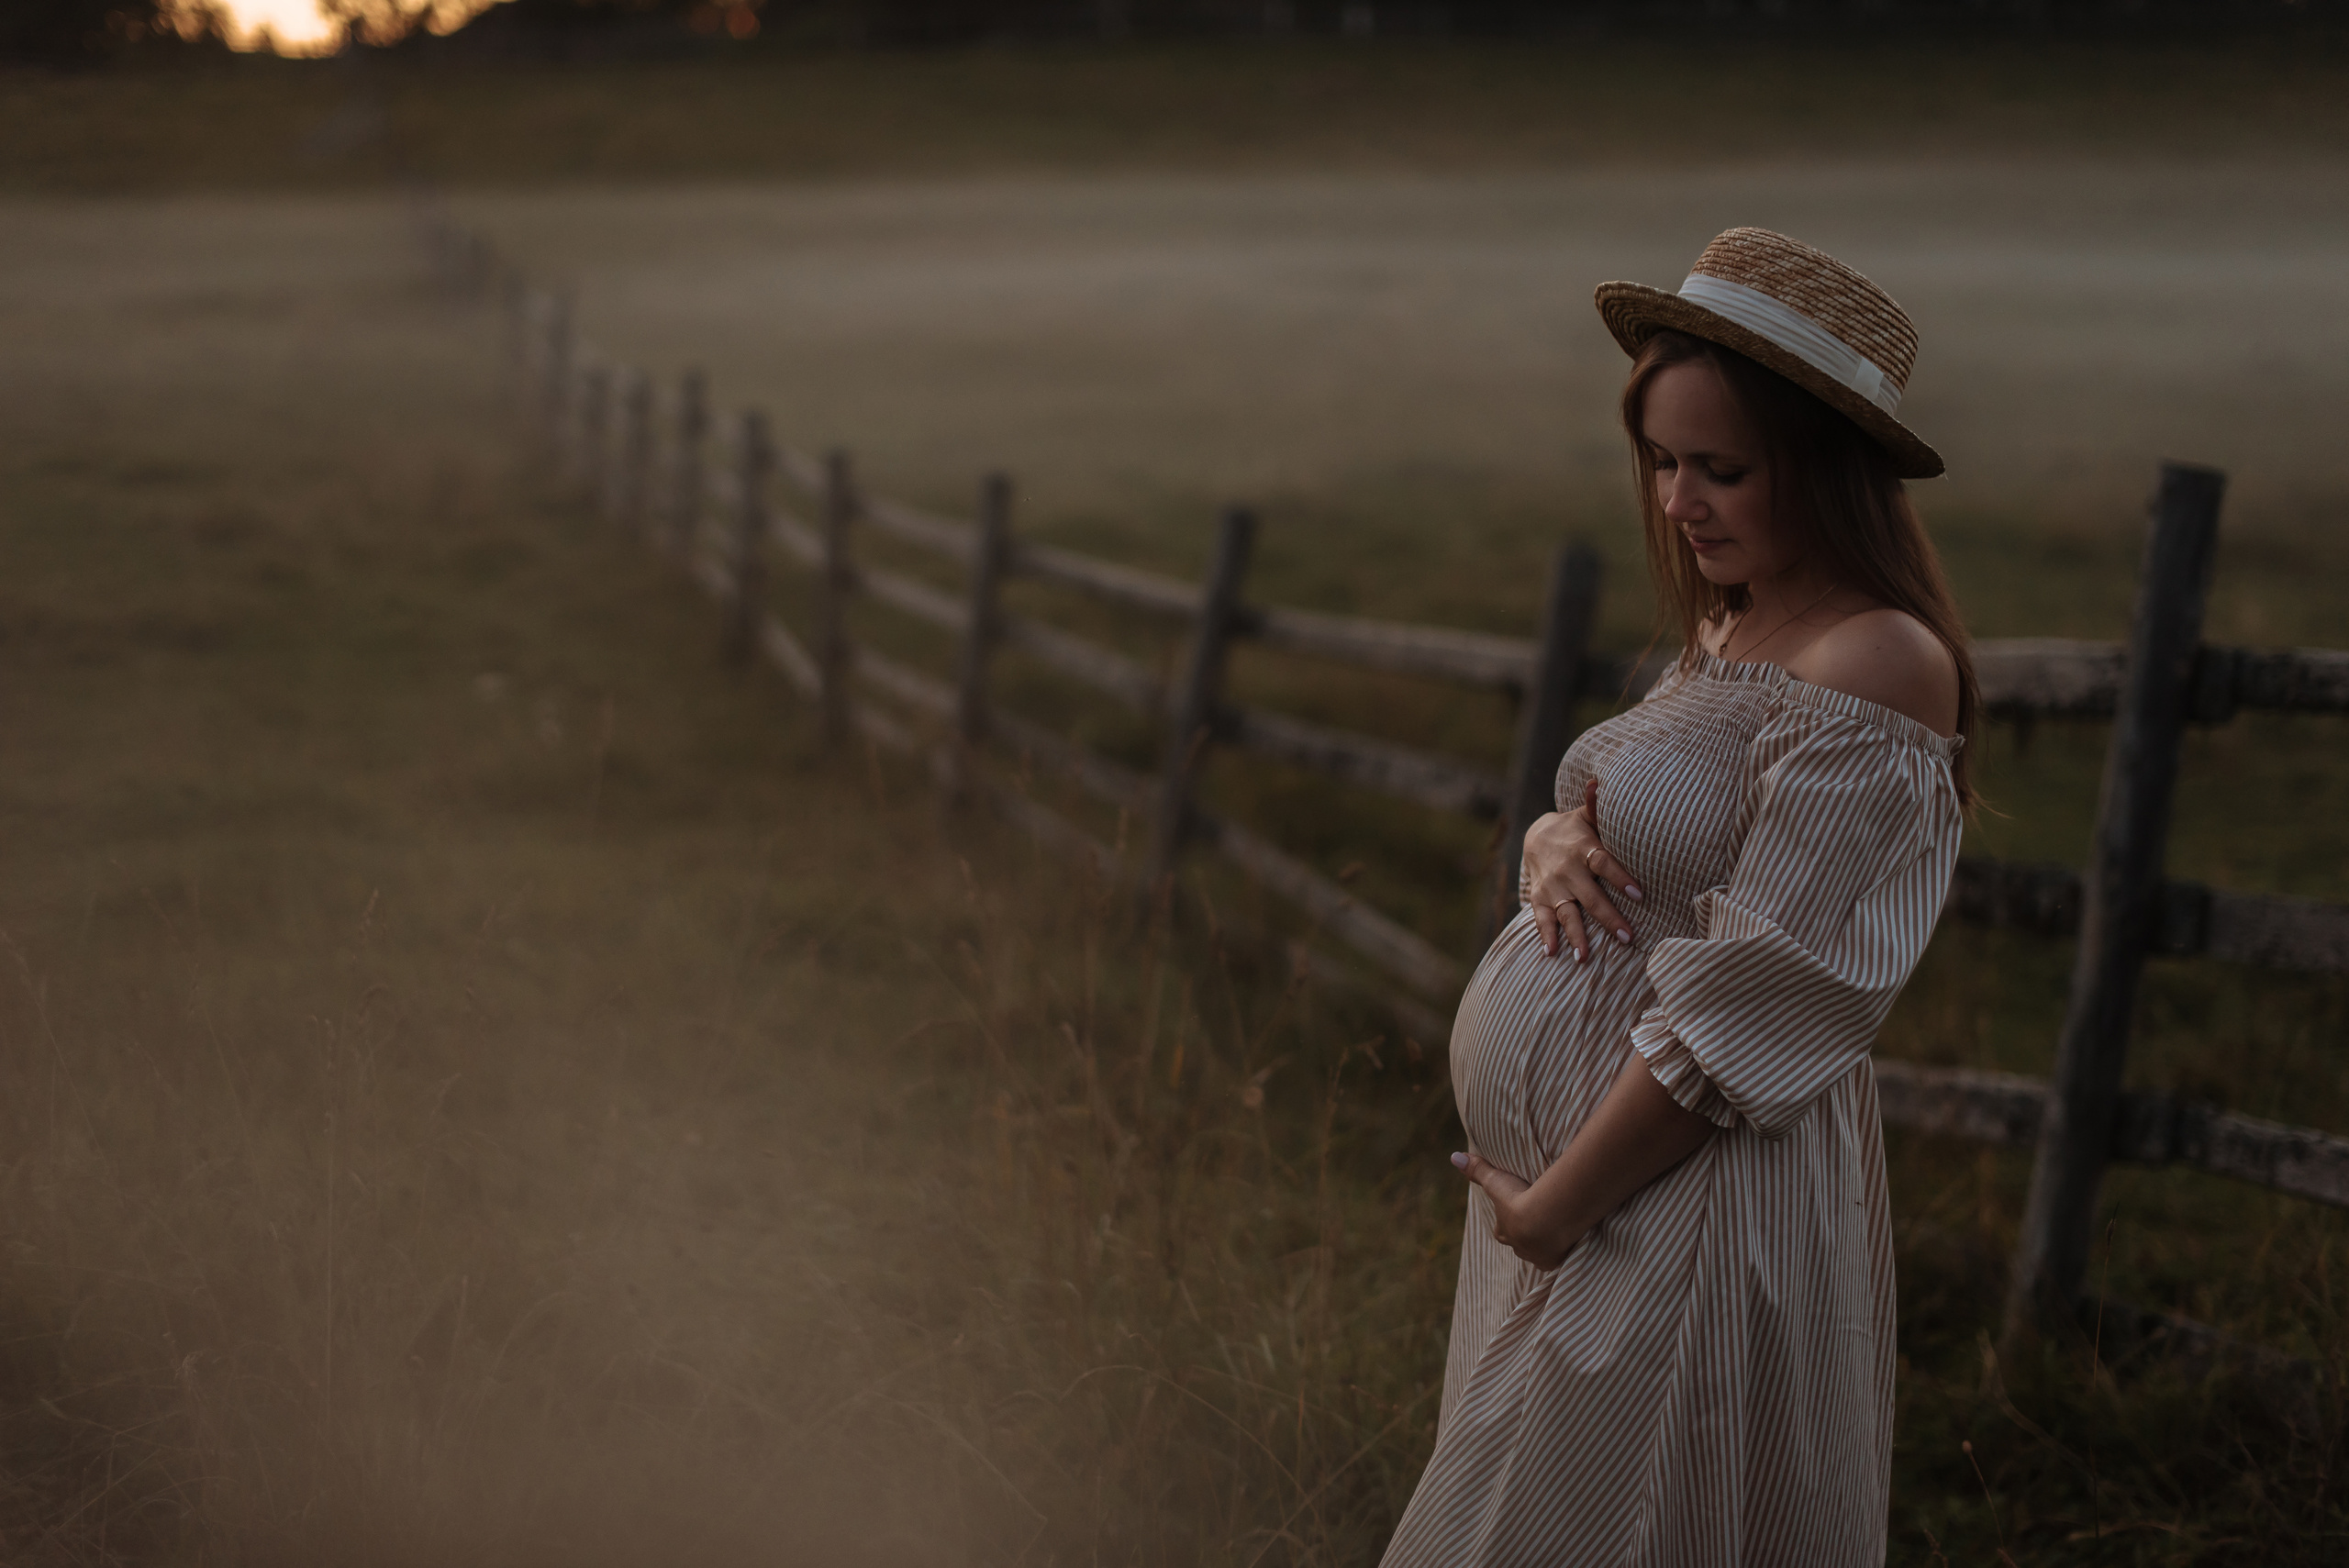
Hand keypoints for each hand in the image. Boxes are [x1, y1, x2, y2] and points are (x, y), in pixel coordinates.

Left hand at [1451, 1150, 1577, 1269]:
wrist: (1546, 1218)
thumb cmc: (1518, 1198)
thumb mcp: (1496, 1181)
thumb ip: (1478, 1170)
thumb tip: (1455, 1157)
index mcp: (1504, 1232)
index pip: (1503, 1229)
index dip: (1510, 1220)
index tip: (1520, 1209)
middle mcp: (1518, 1248)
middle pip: (1521, 1242)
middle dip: (1527, 1233)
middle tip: (1540, 1218)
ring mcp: (1537, 1256)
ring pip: (1539, 1251)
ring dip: (1545, 1242)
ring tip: (1556, 1228)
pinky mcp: (1555, 1261)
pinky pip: (1557, 1258)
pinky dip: (1562, 1251)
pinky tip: (1568, 1241)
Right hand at [1525, 778, 1642, 961]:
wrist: (1536, 837)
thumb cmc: (1575, 829)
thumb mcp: (1586, 816)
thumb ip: (1597, 805)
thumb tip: (1600, 780)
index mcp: (1582, 848)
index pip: (1603, 863)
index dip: (1620, 878)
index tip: (1639, 895)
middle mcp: (1566, 870)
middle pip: (1589, 895)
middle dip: (1607, 917)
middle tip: (1627, 937)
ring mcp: (1552, 887)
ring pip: (1566, 913)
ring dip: (1576, 935)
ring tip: (1586, 958)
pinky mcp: (1540, 899)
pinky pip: (1542, 919)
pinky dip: (1546, 936)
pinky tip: (1553, 953)